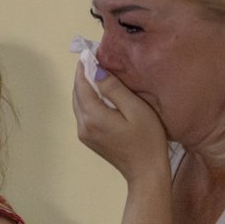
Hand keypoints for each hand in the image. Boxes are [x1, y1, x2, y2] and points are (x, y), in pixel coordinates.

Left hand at [71, 62, 168, 181]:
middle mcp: (83, 125)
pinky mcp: (89, 139)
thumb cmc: (147, 140)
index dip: (85, 66)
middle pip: (77, 93)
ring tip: (97, 73)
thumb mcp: (135, 110)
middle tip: (93, 58)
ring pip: (79, 103)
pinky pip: (84, 113)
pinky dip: (88, 100)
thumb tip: (97, 71)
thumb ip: (115, 89)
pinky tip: (100, 94)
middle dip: (83, 75)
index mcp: (93, 116)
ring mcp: (84, 134)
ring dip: (85, 87)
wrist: (146, 173)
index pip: (82, 84)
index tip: (90, 51)